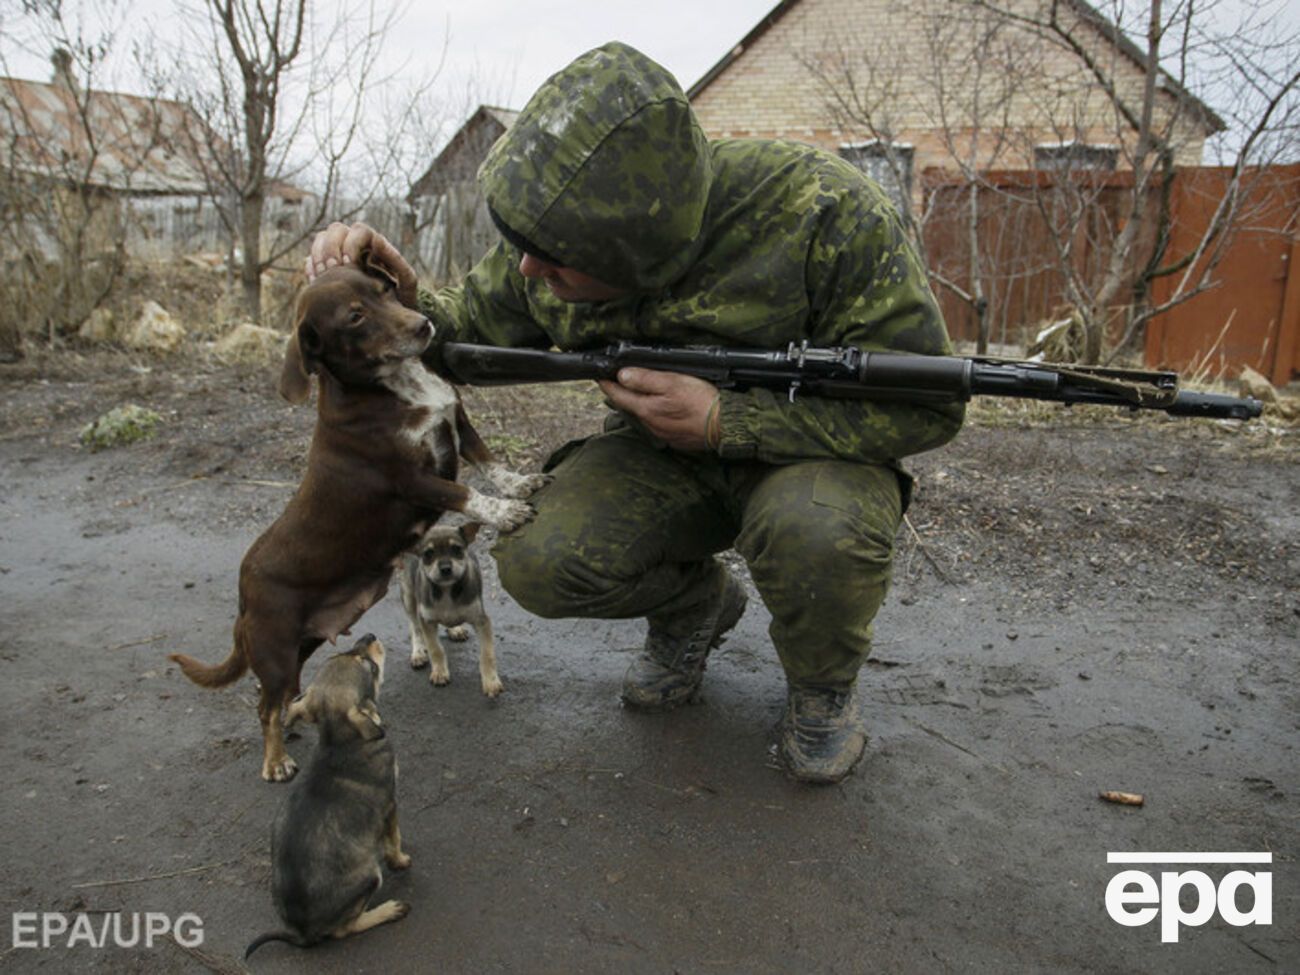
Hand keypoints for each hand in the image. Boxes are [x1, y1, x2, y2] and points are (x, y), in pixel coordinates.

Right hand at [306, 221, 418, 307]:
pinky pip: (311, 259)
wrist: (389, 323)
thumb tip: (377, 240)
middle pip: (336, 229)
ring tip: (322, 276)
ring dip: (318, 255)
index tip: (349, 265)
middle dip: (331, 248)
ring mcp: (339, 256)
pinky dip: (311, 268)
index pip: (359, 230)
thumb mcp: (407, 283)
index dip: (351, 244)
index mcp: (375, 246)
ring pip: (321, 238)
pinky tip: (315, 282)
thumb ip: (397, 261)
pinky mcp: (326, 270)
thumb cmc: (402, 301)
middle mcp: (356, 246)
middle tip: (332, 270)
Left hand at [598, 368, 718, 451]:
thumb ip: (645, 379)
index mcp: (647, 409)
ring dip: (639, 405)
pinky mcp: (675, 439)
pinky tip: (663, 409)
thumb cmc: (701, 401)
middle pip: (630, 407)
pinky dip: (656, 415)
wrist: (725, 425)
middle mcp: (650, 424)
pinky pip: (658, 425)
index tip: (599, 376)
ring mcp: (662, 434)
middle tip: (614, 383)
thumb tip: (622, 375)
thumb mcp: (672, 382)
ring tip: (637, 394)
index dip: (607, 384)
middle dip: (622, 395)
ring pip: (644, 417)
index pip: (618, 395)